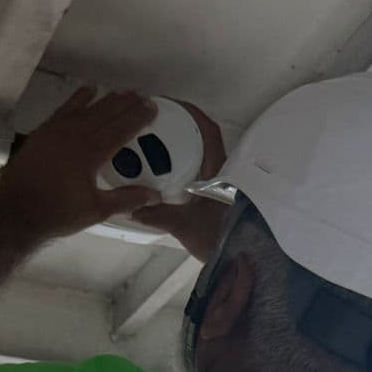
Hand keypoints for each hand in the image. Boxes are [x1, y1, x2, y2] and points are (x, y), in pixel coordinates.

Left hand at [0, 87, 157, 244]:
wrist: (15, 212)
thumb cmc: (58, 213)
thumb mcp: (97, 210)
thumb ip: (126, 199)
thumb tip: (155, 195)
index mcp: (91, 154)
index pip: (120, 130)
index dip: (138, 117)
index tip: (152, 107)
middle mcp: (75, 136)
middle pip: (105, 114)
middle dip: (125, 104)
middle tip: (142, 95)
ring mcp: (57, 131)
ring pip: (87, 109)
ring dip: (106, 99)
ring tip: (122, 92)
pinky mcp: (44, 132)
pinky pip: (65, 109)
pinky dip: (78, 98)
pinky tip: (89, 89)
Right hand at [131, 100, 230, 261]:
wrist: (241, 266)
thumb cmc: (220, 243)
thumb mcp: (185, 227)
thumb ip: (158, 214)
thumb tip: (130, 207)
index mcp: (221, 174)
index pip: (209, 133)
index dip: (192, 115)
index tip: (171, 105)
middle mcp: (226, 177)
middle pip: (204, 142)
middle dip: (181, 130)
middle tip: (156, 125)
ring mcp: (224, 188)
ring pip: (203, 159)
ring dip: (183, 150)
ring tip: (156, 147)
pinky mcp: (221, 201)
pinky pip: (201, 176)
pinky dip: (185, 170)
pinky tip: (167, 177)